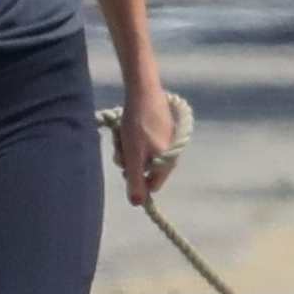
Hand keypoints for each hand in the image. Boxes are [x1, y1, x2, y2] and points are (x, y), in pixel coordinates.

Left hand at [118, 84, 177, 206]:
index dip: (136, 180)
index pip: (152, 185)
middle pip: (145, 169)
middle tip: (122, 146)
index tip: (126, 167)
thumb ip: (135, 180)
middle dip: (130, 161)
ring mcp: (167, 139)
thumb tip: (137, 204)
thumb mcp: (132, 155)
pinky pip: (145, 141)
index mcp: (167, 162)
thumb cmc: (137, 123)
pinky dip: (133, 137)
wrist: (143, 89)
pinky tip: (128, 125)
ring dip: (129, 148)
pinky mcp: (162, 127)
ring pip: (142, 154)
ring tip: (123, 133)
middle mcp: (171, 153)